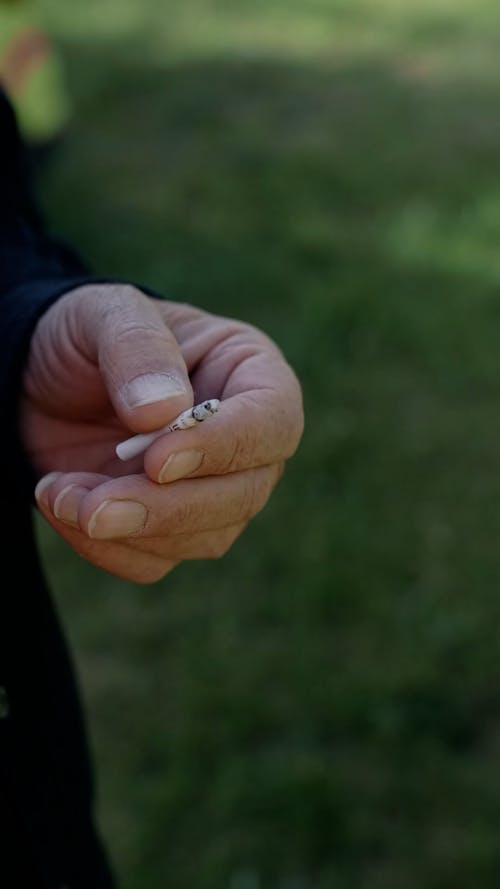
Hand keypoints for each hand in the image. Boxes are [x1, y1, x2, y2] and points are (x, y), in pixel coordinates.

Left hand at [22, 284, 303, 582]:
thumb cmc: (86, 335)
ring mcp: (213, 490)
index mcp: (250, 374)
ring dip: (128, 529)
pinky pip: (155, 561)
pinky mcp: (170, 528)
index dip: (226, 447)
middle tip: (96, 507)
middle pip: (245, 493)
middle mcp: (244, 439)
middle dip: (169, 508)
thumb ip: (137, 348)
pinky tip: (61, 504)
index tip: (158, 461)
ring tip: (57, 492)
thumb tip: (163, 413)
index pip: (272, 421)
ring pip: (205, 537)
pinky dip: (104, 548)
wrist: (38, 380)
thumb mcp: (103, 313)